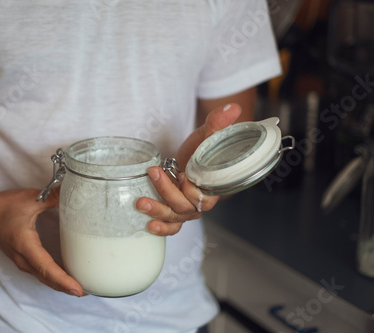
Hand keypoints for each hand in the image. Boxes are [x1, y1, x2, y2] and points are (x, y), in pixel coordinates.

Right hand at [0, 188, 84, 296]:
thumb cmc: (2, 208)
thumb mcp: (29, 199)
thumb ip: (53, 197)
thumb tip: (72, 192)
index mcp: (25, 245)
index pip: (47, 268)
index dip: (64, 280)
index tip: (78, 289)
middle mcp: (23, 258)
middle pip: (48, 278)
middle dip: (67, 287)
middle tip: (88, 291)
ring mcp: (22, 261)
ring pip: (44, 278)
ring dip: (61, 284)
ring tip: (80, 287)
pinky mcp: (23, 259)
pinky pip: (40, 273)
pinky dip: (54, 278)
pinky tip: (65, 275)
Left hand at [136, 103, 241, 235]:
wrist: (190, 158)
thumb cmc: (200, 149)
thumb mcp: (206, 135)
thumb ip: (217, 123)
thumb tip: (233, 108)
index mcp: (212, 186)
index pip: (205, 197)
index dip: (194, 191)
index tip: (183, 176)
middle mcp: (199, 202)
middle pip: (186, 207)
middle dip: (168, 193)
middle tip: (155, 172)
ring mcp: (186, 209)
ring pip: (175, 217)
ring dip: (158, 211)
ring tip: (141, 202)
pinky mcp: (174, 212)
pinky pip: (171, 227)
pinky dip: (162, 229)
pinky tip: (149, 226)